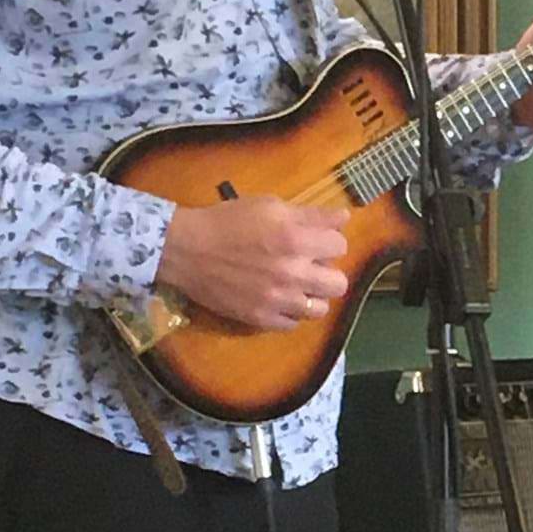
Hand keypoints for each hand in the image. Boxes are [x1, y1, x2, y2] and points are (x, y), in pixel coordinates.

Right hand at [155, 196, 350, 329]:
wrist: (187, 250)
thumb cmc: (229, 221)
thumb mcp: (270, 206)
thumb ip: (311, 214)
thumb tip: (345, 217)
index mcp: (297, 240)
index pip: (341, 246)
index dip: (330, 241)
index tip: (317, 240)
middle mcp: (292, 273)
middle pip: (339, 284)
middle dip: (329, 272)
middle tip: (312, 266)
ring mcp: (277, 300)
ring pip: (320, 309)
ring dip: (312, 296)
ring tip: (298, 286)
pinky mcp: (260, 318)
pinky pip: (292, 325)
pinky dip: (290, 313)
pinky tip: (279, 299)